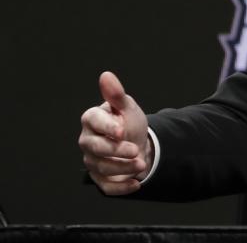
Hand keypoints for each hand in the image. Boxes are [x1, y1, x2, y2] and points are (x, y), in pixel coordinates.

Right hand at [78, 71, 151, 194]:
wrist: (138, 143)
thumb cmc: (128, 122)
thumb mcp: (127, 107)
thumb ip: (116, 95)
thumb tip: (106, 75)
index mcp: (92, 120)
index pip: (93, 121)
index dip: (106, 126)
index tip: (121, 130)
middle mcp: (88, 140)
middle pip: (96, 148)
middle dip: (116, 150)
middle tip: (135, 150)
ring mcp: (92, 160)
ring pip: (103, 167)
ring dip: (124, 168)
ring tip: (142, 163)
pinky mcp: (100, 177)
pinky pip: (106, 186)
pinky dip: (122, 187)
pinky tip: (136, 183)